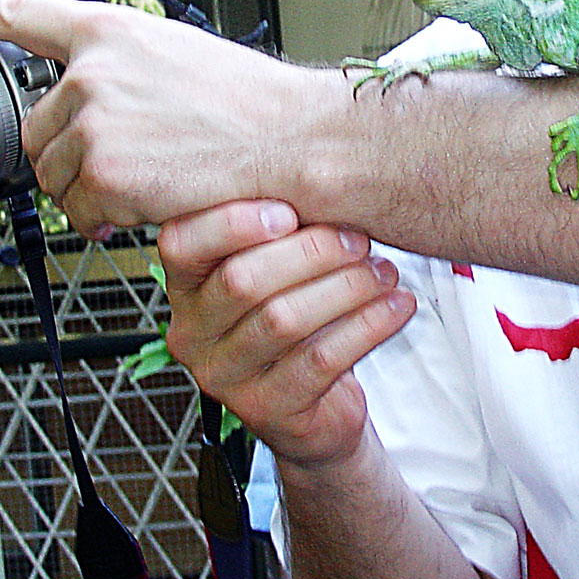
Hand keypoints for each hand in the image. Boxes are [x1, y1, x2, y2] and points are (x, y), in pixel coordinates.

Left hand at [0, 0, 333, 234]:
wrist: (294, 143)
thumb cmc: (253, 107)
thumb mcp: (180, 57)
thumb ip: (124, 70)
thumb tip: (93, 100)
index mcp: (112, 32)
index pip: (21, 15)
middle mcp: (93, 71)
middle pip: (37, 129)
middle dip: (71, 159)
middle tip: (123, 168)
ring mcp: (95, 122)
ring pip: (55, 176)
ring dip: (92, 192)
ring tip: (149, 184)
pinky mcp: (104, 173)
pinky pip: (78, 211)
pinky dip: (109, 220)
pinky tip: (151, 204)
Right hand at [156, 200, 415, 466]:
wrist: (314, 408)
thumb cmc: (296, 316)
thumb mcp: (277, 269)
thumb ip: (279, 227)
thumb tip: (321, 168)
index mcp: (185, 286)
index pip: (181, 245)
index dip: (232, 223)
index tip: (289, 210)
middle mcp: (192, 333)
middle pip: (241, 280)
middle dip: (310, 252)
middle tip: (359, 240)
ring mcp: (225, 378)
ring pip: (283, 320)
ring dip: (345, 287)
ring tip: (384, 272)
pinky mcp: (268, 410)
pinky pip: (321, 360)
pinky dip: (366, 326)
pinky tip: (397, 306)